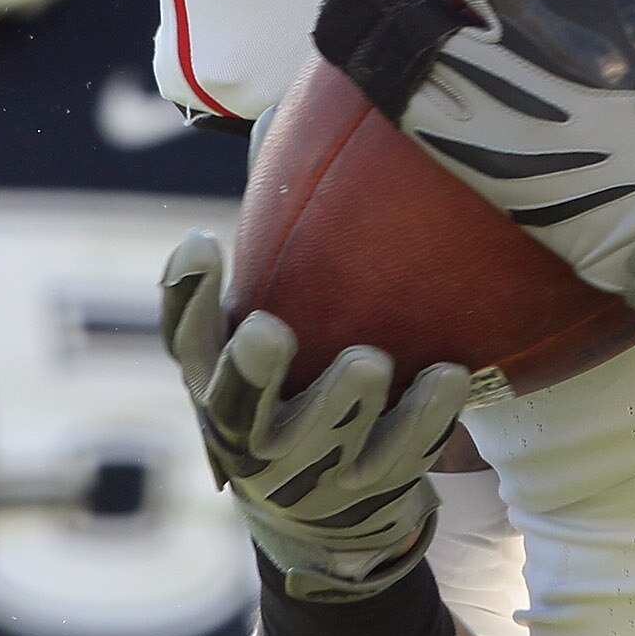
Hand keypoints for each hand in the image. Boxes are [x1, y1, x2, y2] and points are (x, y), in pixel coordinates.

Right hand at [160, 231, 469, 601]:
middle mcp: (249, 431)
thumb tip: (293, 114)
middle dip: (253, 372)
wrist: (326, 521)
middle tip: (269, 334)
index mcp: (216, 383)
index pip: (186, 340)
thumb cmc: (296, 391)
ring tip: (366, 362)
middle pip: (237, 403)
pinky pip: (401, 454)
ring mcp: (308, 471)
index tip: (201, 241)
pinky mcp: (369, 493)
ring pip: (323, 434)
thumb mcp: (274, 334)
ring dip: (344, 397)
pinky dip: (425, 417)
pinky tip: (448, 376)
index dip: (186, 295)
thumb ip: (281, 245)